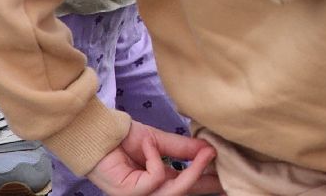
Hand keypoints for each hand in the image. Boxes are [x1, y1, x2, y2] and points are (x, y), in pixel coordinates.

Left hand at [86, 122, 218, 195]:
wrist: (99, 135)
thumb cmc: (124, 138)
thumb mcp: (160, 141)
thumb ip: (183, 148)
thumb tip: (209, 148)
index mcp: (158, 180)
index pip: (186, 185)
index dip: (206, 182)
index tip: (226, 177)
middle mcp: (149, 191)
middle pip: (183, 193)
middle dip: (206, 183)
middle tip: (225, 171)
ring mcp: (138, 195)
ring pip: (173, 192)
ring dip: (192, 171)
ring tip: (206, 152)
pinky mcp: (128, 193)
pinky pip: (155, 178)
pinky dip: (155, 158)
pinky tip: (148, 145)